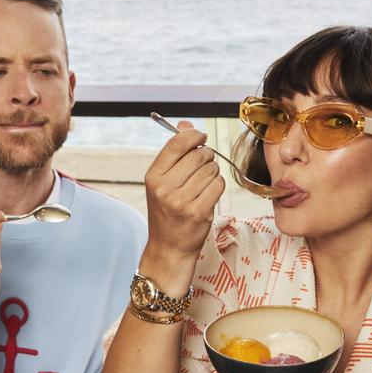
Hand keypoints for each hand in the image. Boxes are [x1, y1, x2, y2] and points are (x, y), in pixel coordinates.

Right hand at [144, 121, 224, 265]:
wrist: (168, 248)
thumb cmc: (167, 213)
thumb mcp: (162, 182)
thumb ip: (174, 152)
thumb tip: (186, 124)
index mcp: (153, 176)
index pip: (177, 143)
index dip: (193, 135)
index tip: (201, 137)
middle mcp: (164, 188)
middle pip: (198, 155)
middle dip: (206, 156)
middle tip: (203, 166)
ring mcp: (181, 201)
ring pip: (211, 169)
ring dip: (213, 173)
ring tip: (204, 184)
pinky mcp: (198, 212)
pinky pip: (218, 185)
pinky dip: (218, 186)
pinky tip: (209, 194)